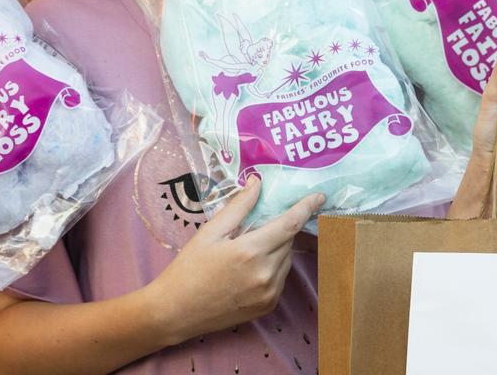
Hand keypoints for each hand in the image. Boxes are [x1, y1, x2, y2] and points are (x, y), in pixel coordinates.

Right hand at [147, 178, 324, 343]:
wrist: (176, 312)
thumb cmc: (189, 268)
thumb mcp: (209, 233)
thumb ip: (238, 207)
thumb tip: (257, 184)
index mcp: (251, 251)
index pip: (290, 224)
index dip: (307, 207)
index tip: (319, 196)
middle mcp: (265, 274)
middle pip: (288, 241)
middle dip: (279, 228)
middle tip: (257, 227)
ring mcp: (269, 293)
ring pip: (287, 259)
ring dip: (277, 248)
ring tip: (248, 250)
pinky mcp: (268, 306)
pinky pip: (281, 277)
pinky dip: (273, 267)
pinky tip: (249, 268)